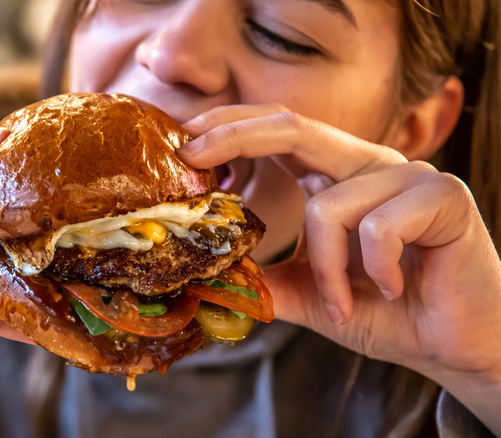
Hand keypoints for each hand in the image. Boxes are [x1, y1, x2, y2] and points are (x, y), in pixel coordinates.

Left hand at [180, 105, 500, 432]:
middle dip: (234, 136)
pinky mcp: (443, 196)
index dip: (230, 130)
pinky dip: (371, 270)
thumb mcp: (313, 295)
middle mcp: (369, 164)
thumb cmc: (388, 312)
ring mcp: (408, 175)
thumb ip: (270, 280)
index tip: (185, 147)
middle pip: (293, 126)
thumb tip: (213, 275)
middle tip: (192, 157)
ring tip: (342, 304)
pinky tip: (392, 287)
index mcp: (338, 177)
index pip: (278, 133)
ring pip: (329, 205)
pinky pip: (377, 228)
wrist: (454, 344)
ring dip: (325, 269)